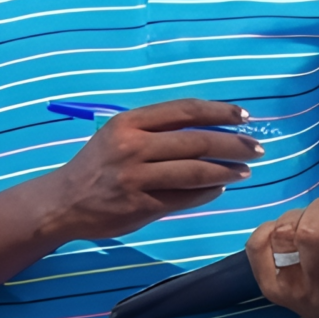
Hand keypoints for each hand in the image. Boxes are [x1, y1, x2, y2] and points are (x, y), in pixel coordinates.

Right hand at [47, 99, 260, 242]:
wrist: (63, 201)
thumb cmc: (97, 166)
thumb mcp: (119, 135)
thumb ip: (157, 131)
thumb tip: (208, 131)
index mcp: (130, 123)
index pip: (185, 111)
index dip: (219, 112)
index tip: (244, 116)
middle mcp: (133, 146)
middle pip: (197, 141)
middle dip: (233, 145)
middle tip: (256, 149)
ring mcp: (137, 178)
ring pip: (195, 172)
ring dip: (226, 171)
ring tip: (244, 171)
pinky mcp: (140, 206)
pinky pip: (184, 198)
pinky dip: (207, 193)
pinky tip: (219, 188)